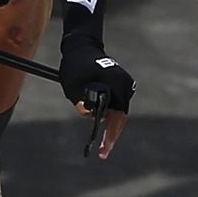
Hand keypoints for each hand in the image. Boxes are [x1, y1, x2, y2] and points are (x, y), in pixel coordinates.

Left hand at [60, 36, 133, 159]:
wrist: (81, 45)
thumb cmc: (75, 65)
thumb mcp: (72, 86)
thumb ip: (79, 103)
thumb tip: (87, 114)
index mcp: (117, 85)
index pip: (118, 118)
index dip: (111, 136)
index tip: (103, 150)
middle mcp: (125, 84)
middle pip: (120, 116)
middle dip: (111, 133)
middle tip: (102, 151)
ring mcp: (124, 83)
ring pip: (118, 110)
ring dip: (109, 122)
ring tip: (101, 140)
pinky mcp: (120, 83)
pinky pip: (116, 103)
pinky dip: (109, 113)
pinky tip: (102, 123)